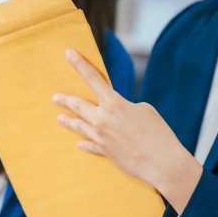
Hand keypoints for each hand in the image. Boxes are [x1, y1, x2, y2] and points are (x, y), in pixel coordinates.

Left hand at [53, 49, 202, 213]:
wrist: (162, 163)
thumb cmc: (159, 134)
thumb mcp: (145, 111)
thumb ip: (125, 107)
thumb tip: (115, 113)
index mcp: (115, 104)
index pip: (93, 78)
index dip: (79, 64)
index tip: (67, 53)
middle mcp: (102, 119)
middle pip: (78, 105)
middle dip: (65, 99)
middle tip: (55, 97)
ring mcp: (100, 137)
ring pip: (78, 125)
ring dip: (68, 121)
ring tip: (60, 118)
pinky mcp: (103, 152)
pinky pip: (89, 145)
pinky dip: (84, 143)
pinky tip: (79, 143)